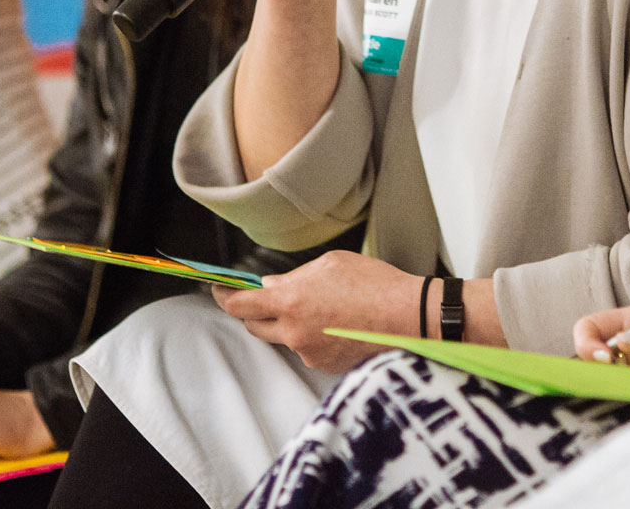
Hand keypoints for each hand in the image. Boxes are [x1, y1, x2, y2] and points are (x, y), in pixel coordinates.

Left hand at [212, 250, 419, 372]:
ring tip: (321, 308)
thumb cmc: (376, 284)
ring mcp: (309, 352)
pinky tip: (336, 323)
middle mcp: (294, 331)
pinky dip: (312, 337)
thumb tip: (273, 287)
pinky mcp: (324, 366)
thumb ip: (295, 276)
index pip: (240, 305)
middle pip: (254, 326)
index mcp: (291, 300)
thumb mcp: (331, 264)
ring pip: (284, 338)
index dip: (224, 297)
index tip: (219, 290)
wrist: (409, 318)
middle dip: (255, 312)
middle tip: (268, 298)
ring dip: (289, 324)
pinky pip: (307, 349)